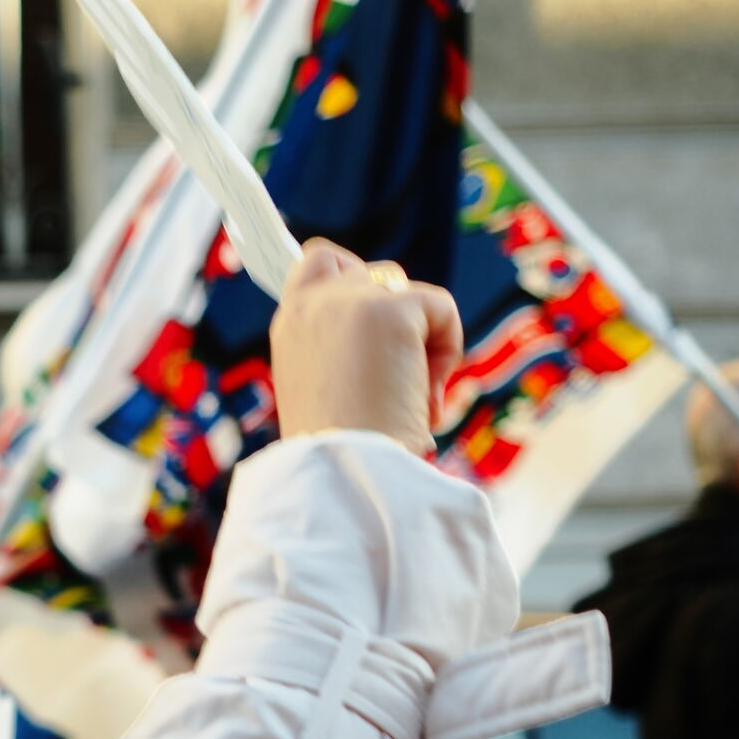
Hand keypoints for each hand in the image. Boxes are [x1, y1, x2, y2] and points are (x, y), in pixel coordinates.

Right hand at [269, 237, 464, 455]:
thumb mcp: (329, 391)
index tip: (377, 316)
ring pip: (412, 294)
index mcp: (292, 325)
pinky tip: (425, 400)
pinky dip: (447, 353)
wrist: (346, 476)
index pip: (320, 261)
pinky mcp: (390, 309)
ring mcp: (349, 300)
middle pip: (380, 273)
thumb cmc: (342, 454)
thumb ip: (348, 349)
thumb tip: (406, 332)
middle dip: (404, 317)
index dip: (357, 279)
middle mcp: (313, 302)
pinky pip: (441, 309)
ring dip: (423, 342)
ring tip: (409, 398)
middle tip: (400, 378)